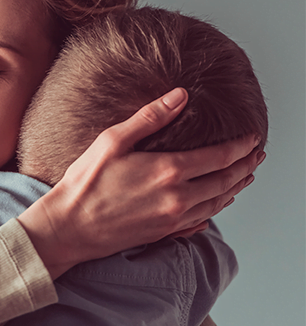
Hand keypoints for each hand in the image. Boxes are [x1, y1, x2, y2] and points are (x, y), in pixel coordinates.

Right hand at [17, 88, 262, 278]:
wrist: (69, 227)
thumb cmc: (85, 182)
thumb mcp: (112, 141)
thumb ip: (149, 118)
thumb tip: (180, 96)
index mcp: (168, 170)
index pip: (219, 157)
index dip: (240, 146)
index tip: (252, 137)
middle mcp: (178, 197)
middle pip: (225, 181)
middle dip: (246, 167)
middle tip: (257, 156)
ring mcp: (173, 218)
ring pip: (217, 203)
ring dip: (235, 188)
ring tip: (245, 177)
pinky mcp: (164, 233)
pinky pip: (202, 221)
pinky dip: (217, 209)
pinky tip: (217, 204)